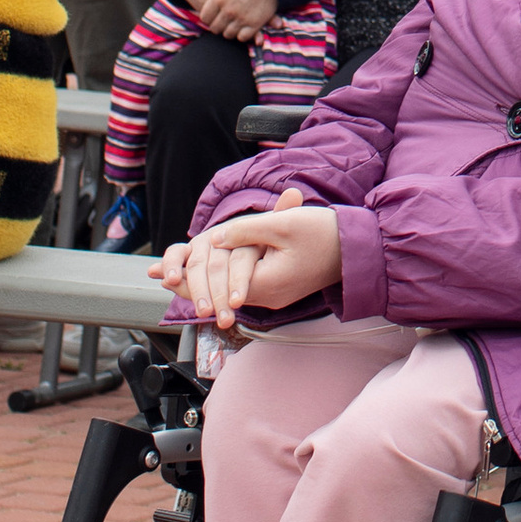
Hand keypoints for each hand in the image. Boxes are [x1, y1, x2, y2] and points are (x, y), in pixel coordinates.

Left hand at [157, 185, 341, 330]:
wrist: (359, 249)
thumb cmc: (325, 234)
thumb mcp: (282, 226)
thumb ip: (246, 231)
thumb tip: (216, 238)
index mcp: (265, 284)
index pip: (214, 288)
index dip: (186, 280)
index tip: (162, 274)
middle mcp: (268, 296)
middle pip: (218, 293)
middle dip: (188, 283)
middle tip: (161, 275)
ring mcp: (276, 293)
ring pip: (230, 289)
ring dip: (205, 281)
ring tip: (178, 275)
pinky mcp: (282, 286)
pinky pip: (245, 285)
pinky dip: (224, 278)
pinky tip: (213, 271)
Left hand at [184, 0, 277, 38]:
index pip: (205, 18)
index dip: (209, 17)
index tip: (215, 14)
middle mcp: (227, 10)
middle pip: (215, 28)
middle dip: (219, 25)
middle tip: (225, 20)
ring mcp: (241, 18)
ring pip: (228, 34)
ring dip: (231, 30)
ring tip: (235, 23)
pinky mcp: (255, 24)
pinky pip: (243, 37)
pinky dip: (243, 34)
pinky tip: (246, 26)